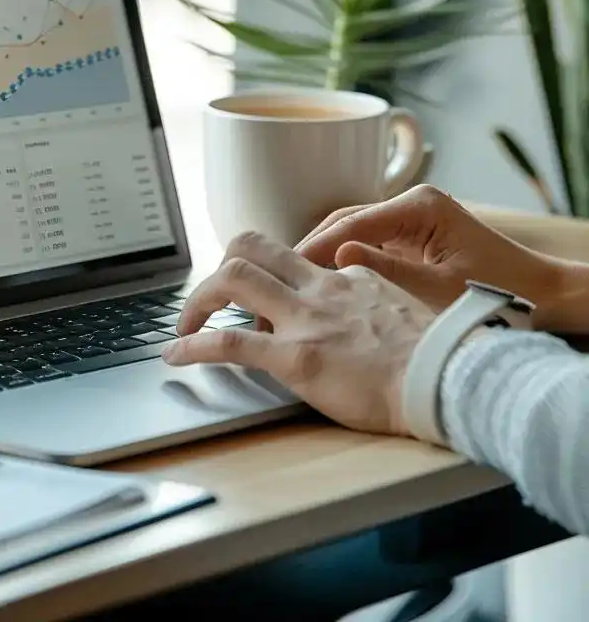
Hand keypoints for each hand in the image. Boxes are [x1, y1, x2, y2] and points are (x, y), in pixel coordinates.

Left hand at [162, 232, 435, 435]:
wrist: (453, 381)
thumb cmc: (443, 355)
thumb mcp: (415, 304)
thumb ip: (381, 286)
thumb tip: (361, 276)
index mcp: (350, 277)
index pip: (297, 259)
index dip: (272, 276)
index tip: (261, 296)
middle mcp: (321, 289)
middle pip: (253, 246)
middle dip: (221, 266)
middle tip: (209, 297)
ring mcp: (305, 320)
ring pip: (233, 278)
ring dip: (198, 298)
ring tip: (183, 323)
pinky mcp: (295, 358)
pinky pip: (228, 343)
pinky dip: (193, 345)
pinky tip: (175, 354)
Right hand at [295, 185, 561, 320]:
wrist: (543, 298)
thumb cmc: (499, 297)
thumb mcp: (438, 291)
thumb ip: (386, 274)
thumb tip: (337, 259)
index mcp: (419, 207)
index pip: (350, 222)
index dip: (314, 247)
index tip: (284, 269)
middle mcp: (410, 204)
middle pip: (343, 221)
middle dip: (309, 250)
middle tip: (278, 278)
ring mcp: (408, 219)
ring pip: (348, 231)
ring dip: (321, 257)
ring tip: (292, 284)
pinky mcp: (408, 237)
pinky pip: (363, 245)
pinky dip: (341, 264)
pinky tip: (321, 286)